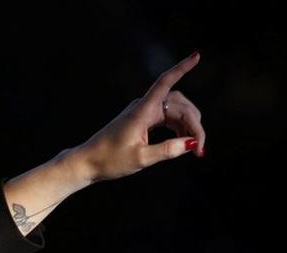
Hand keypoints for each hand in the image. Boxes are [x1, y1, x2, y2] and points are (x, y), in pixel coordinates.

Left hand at [71, 51, 205, 182]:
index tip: (197, 56)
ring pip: (176, 111)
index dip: (181, 69)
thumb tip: (190, 143)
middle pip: (180, 104)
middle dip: (194, 123)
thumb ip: (167, 150)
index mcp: (142, 111)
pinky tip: (183, 143)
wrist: (87, 162)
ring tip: (194, 150)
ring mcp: (143, 113)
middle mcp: (143, 107)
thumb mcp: (140, 158)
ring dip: (188, 126)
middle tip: (199, 149)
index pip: (165, 82)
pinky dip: (179, 128)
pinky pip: (168, 118)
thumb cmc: (109, 160)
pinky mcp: (143, 120)